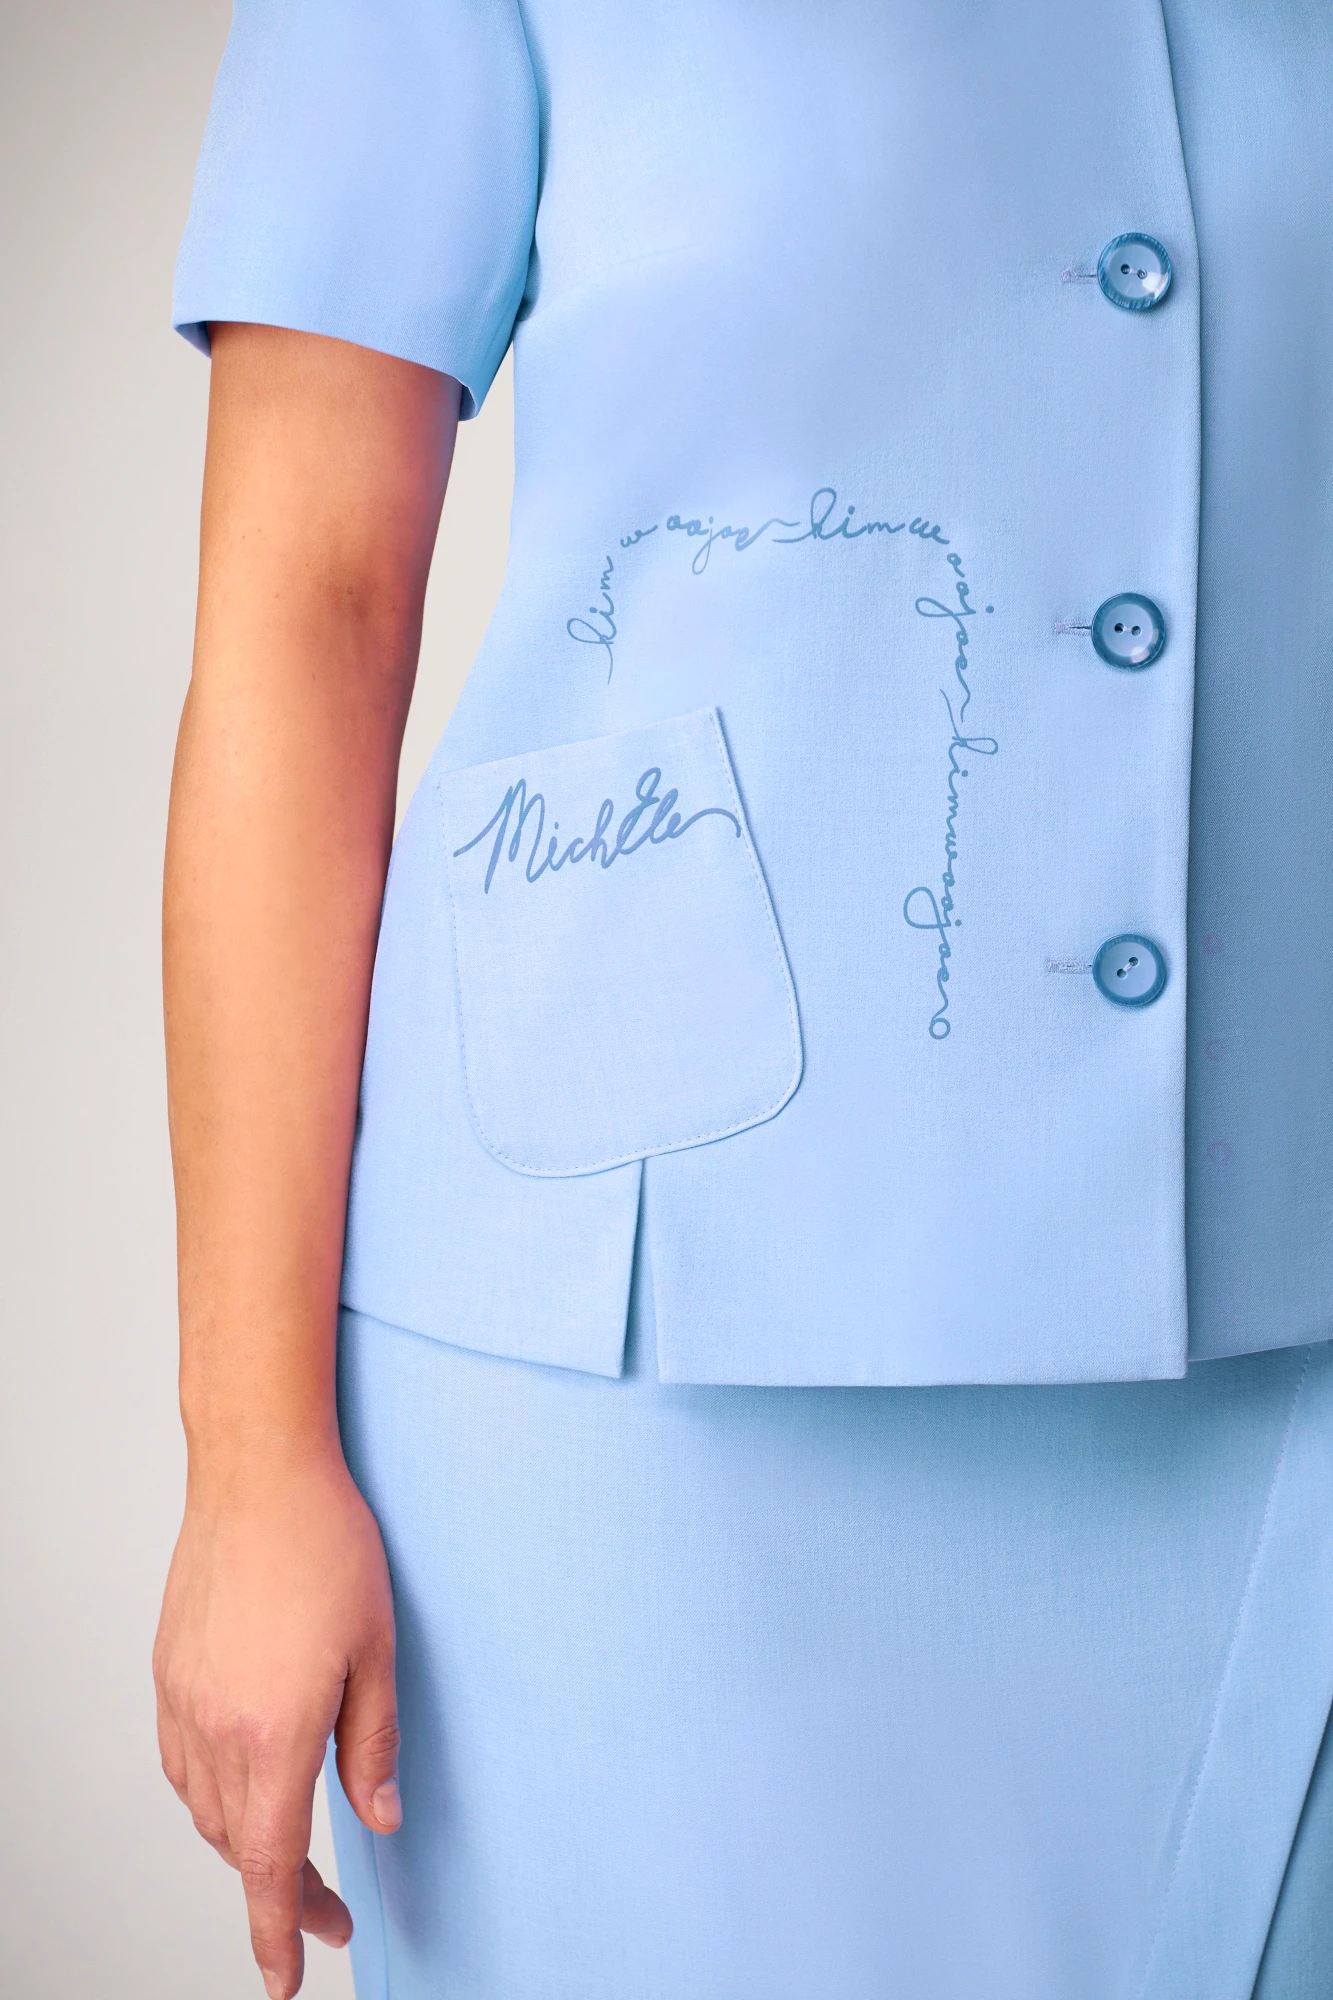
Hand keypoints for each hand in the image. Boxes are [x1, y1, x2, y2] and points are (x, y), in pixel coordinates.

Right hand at [154, 1450, 399, 1998]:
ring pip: (204, 1809)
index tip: (288, 1979)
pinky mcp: (168, 1671)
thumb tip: (379, 1818)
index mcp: (274, 1730)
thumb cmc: (327, 1545)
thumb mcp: (379, 1648)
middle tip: (329, 1908)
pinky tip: (243, 1783)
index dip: (278, 1930)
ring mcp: (183, 1699)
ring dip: (244, 1844)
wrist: (258, 1471)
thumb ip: (374, 1742)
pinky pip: (181, 1763)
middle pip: (237, 1845)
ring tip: (291, 1851)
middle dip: (278, 1891)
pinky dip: (212, 1794)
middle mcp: (215, 1727)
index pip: (268, 1864)